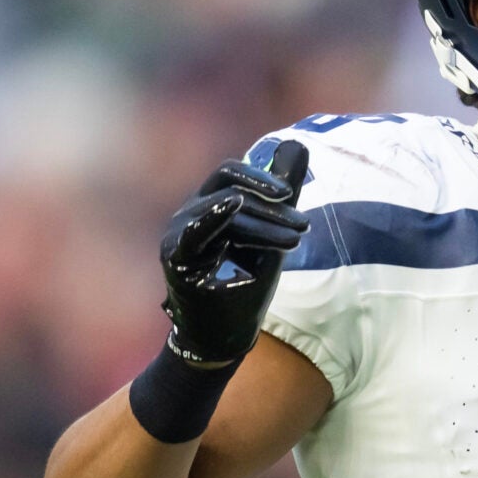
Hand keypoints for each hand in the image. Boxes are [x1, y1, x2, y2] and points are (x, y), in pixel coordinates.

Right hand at [159, 138, 309, 365]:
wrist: (225, 334)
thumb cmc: (244, 283)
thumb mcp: (272, 233)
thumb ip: (281, 193)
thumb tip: (297, 143)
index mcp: (210, 204)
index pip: (232, 173)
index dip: (262, 177)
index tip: (290, 195)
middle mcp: (190, 212)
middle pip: (227, 184)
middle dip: (270, 201)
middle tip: (303, 224)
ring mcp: (179, 233)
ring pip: (222, 208)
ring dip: (264, 224)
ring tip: (295, 240)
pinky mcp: (175, 257)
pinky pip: (192, 231)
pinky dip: (212, 216)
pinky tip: (231, 206)